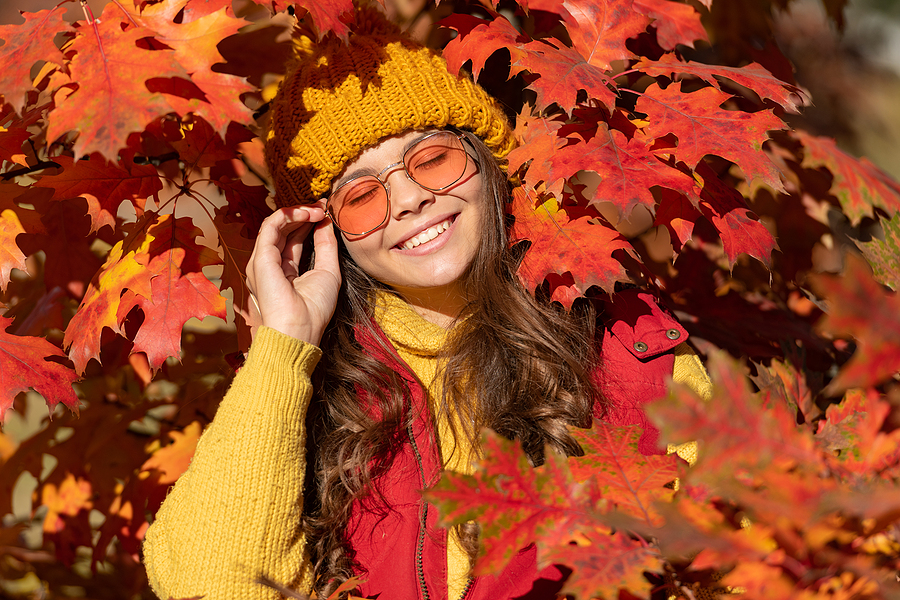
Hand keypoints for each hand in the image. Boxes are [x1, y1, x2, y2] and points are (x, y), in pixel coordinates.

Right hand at [245, 206, 340, 345]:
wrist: (300, 330)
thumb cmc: (313, 309)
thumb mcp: (327, 272)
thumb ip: (326, 246)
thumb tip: (325, 222)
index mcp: (284, 271)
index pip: (293, 239)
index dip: (308, 222)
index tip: (326, 212)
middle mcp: (270, 265)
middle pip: (284, 230)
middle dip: (303, 214)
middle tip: (323, 206)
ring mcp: (262, 262)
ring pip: (276, 225)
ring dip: (298, 212)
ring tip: (319, 209)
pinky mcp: (260, 258)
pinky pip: (270, 227)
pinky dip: (287, 215)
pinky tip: (306, 213)